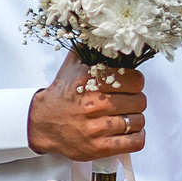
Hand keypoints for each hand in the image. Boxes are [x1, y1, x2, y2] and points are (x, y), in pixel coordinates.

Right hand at [28, 50, 147, 161]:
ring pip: (138, 121)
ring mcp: (96, 128)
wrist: (41, 123)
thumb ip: (91, 47)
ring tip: (124, 116)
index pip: (135, 80)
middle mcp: (93, 104)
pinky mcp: (98, 148)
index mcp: (90, 81)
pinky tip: (128, 131)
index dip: (135, 82)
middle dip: (135, 100)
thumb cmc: (62, 94)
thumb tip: (109, 32)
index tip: (129, 85)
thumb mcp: (73, 65)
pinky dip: (136, 137)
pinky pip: (135, 142)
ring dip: (135, 119)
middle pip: (139, 101)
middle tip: (126, 102)